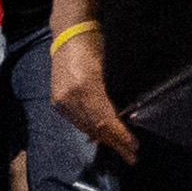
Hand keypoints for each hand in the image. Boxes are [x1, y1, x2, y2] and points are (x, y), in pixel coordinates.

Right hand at [48, 25, 132, 157]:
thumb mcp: (106, 70)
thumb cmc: (94, 46)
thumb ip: (109, 97)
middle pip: (95, 127)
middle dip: (114, 143)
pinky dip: (89, 129)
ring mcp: (61, 99)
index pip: (106, 119)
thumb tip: (119, 119)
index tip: (134, 146)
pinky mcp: (57, 100)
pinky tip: (99, 137)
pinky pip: (76, 120)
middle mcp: (71, 96)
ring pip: (85, 126)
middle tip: (131, 155)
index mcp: (86, 86)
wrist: (69, 34)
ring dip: (103, 139)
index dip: (120, 136)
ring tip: (120, 149)